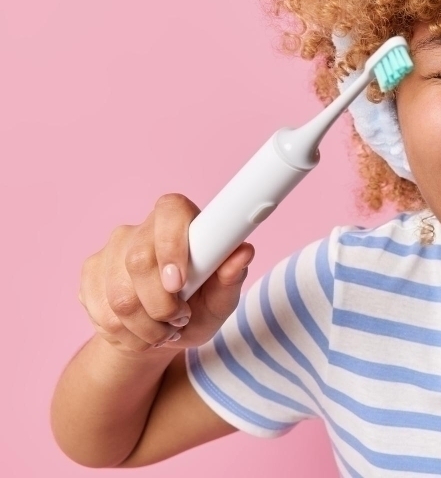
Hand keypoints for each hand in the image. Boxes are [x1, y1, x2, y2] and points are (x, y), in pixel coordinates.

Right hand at [79, 193, 254, 353]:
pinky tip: (141, 333)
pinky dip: (126, 334)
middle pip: (139, 260)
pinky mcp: (90, 274)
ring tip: (165, 331)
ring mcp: (111, 250)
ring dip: (146, 326)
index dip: (171, 246)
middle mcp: (141, 228)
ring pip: (119, 294)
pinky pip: (101, 311)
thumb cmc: (199, 308)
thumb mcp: (221, 299)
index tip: (179, 283)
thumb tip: (244, 251)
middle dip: (161, 303)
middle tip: (180, 318)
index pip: (170, 211)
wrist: (160, 334)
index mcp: (181, 220)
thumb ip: (231, 277)